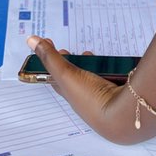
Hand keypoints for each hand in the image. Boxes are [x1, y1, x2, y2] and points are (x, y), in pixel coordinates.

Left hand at [25, 36, 155, 144]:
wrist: (124, 115)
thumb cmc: (91, 97)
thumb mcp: (66, 74)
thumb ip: (50, 57)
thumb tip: (30, 40)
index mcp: (71, 96)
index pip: (56, 78)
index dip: (51, 61)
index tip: (48, 43)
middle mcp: (86, 98)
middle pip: (75, 77)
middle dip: (72, 62)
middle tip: (70, 50)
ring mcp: (103, 96)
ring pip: (93, 77)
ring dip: (90, 64)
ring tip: (89, 54)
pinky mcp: (119, 91)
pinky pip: (111, 77)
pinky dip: (108, 67)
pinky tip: (112, 62)